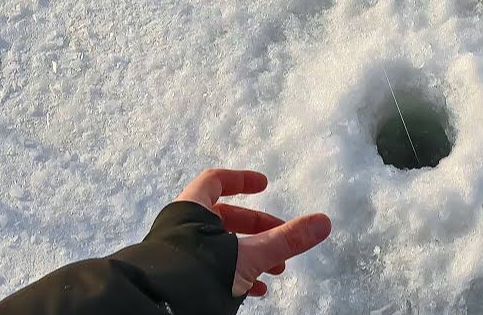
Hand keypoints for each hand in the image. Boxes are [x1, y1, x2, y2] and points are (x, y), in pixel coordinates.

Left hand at [175, 169, 331, 296]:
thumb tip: (323, 222)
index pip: (216, 181)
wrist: (159, 307)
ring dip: (252, 254)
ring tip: (274, 270)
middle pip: (225, 217)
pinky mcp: (180, 275)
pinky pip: (212, 266)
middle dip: (258, 229)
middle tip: (281, 241)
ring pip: (221, 245)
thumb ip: (285, 240)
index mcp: (193, 208)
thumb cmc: (200, 270)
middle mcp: (183, 226)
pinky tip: (255, 289)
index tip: (265, 185)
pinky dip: (236, 272)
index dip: (242, 180)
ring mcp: (180, 251)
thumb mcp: (250, 254)